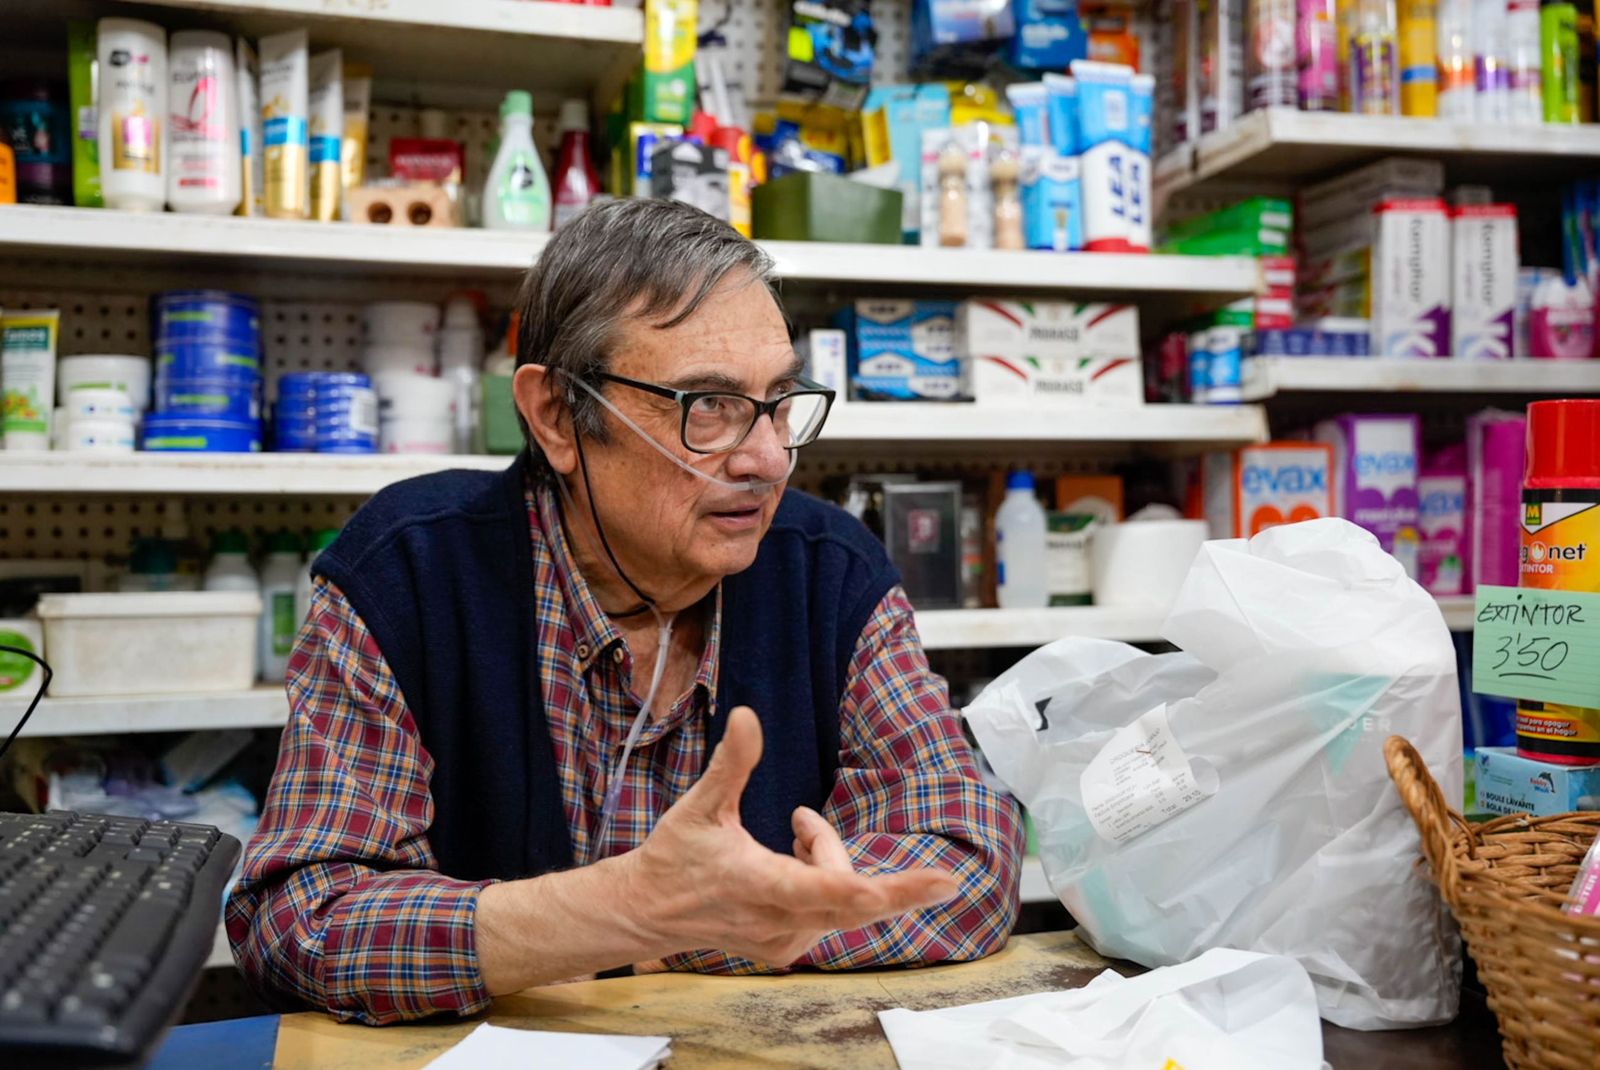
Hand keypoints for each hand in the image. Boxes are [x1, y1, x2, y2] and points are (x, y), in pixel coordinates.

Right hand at [624, 706, 959, 967]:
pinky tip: (793, 859)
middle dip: (898, 889)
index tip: (935, 885)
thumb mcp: (700, 805)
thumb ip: (731, 762)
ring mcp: (785, 941)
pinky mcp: (786, 949)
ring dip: (832, 860)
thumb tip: (746, 714)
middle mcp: (780, 922)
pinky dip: (825, 882)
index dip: (888, 888)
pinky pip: (829, 914)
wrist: (646, 911)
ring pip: (841, 900)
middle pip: (857, 906)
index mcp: (761, 885)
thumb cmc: (674, 856)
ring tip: (796, 829)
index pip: (834, 891)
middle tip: (945, 881)